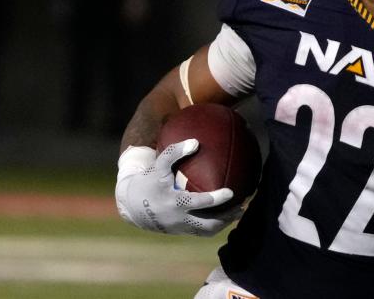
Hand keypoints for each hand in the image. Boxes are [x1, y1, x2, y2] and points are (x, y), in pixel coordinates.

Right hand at [115, 139, 238, 235]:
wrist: (132, 204)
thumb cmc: (149, 180)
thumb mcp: (158, 164)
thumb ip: (175, 152)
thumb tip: (196, 142)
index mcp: (173, 202)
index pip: (198, 203)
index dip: (216, 199)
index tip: (231, 192)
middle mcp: (177, 218)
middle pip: (207, 224)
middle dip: (226, 217)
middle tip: (242, 206)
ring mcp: (179, 228)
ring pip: (206, 231)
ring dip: (224, 223)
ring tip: (238, 212)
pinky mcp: (180, 232)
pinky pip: (201, 232)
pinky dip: (215, 225)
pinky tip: (226, 216)